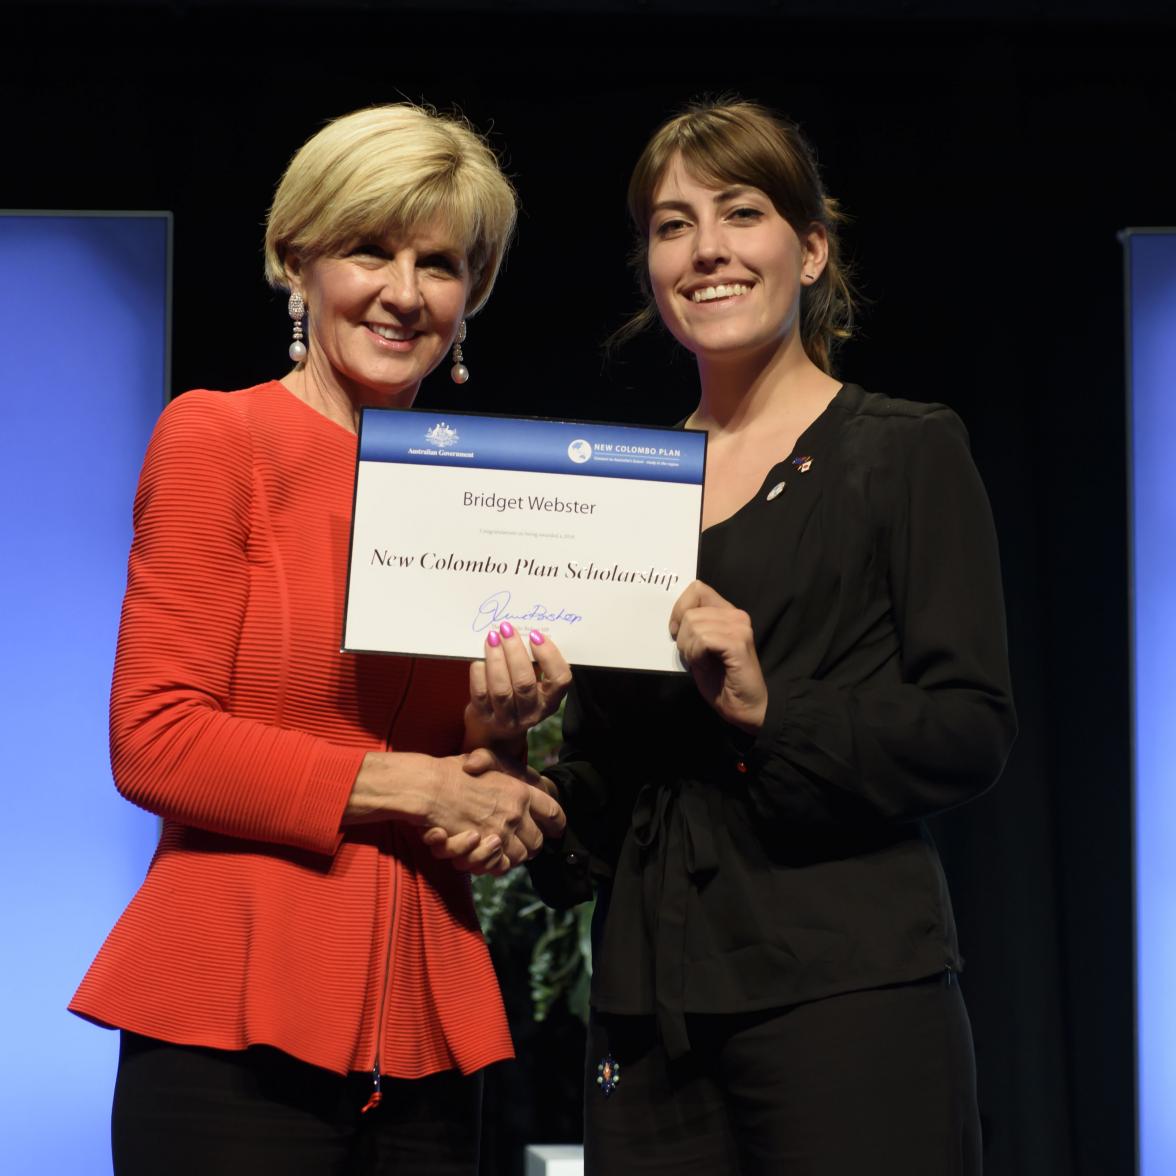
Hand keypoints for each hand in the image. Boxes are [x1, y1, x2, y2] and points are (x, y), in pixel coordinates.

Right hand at [420, 750, 565, 873]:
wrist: (427, 787)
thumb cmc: (452, 771)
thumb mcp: (483, 759)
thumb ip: (500, 766)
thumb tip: (514, 778)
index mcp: (520, 792)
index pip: (554, 813)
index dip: (557, 823)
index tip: (555, 828)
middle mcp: (515, 814)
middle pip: (538, 842)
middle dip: (533, 844)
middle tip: (524, 842)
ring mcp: (500, 833)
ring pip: (520, 857)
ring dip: (513, 855)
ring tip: (503, 847)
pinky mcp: (483, 848)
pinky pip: (500, 866)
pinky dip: (496, 864)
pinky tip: (489, 854)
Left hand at [464, 623, 571, 752]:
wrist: (494, 730)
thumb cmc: (518, 695)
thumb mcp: (534, 682)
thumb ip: (534, 662)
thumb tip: (523, 631)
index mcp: (550, 700)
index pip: (560, 680)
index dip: (549, 656)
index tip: (536, 635)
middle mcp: (531, 712)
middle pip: (525, 683)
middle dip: (515, 652)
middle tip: (507, 630)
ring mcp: (507, 718)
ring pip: (501, 689)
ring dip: (496, 660)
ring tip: (492, 638)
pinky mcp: (484, 717)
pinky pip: (480, 693)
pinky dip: (479, 673)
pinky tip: (479, 658)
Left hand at [669, 580, 767, 732]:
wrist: (744, 707)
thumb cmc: (721, 681)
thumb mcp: (700, 648)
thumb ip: (693, 627)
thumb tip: (674, 618)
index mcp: (727, 613)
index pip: (697, 589)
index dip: (679, 609)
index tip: (676, 632)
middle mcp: (736, 616)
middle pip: (690, 612)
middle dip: (683, 638)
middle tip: (694, 656)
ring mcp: (739, 628)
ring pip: (693, 626)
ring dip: (689, 649)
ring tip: (702, 662)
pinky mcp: (738, 643)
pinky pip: (703, 640)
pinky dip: (696, 655)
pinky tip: (707, 665)